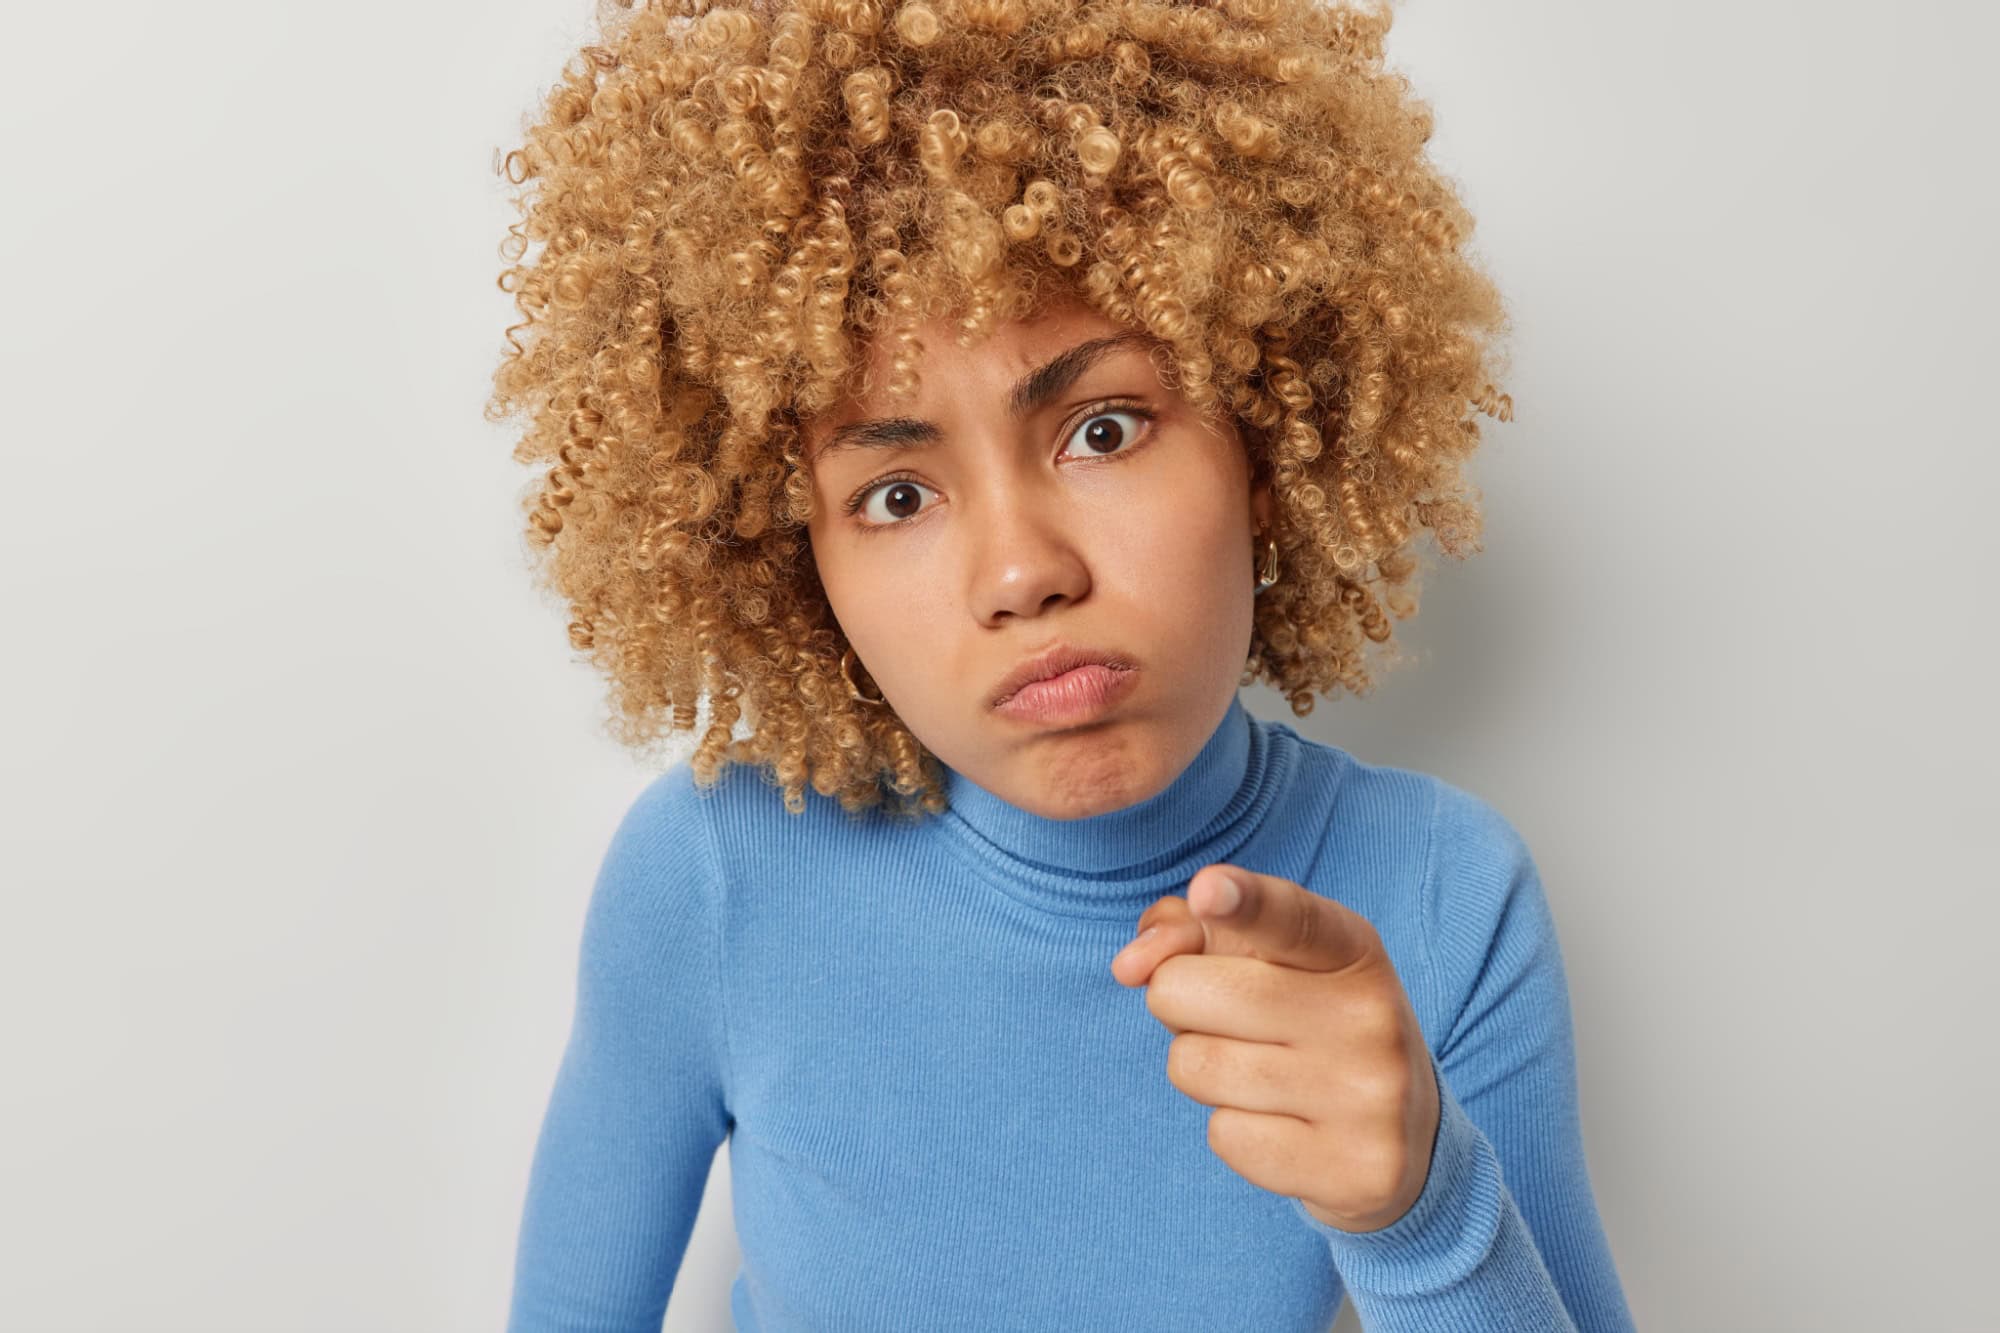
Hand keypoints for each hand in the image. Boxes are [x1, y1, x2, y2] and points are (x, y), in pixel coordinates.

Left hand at [1110, 863, 1441, 1232]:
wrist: (1405, 1135)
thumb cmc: (1308, 1023)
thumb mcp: (1269, 962)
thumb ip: (1192, 933)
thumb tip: (1130, 964)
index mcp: (1351, 948)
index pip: (1289, 917)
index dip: (1243, 901)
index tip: (1208, 891)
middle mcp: (1369, 1017)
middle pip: (1189, 991)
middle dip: (1177, 1002)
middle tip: (1227, 1020)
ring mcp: (1369, 1097)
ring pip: (1194, 1066)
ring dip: (1202, 1068)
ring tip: (1259, 1071)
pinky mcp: (1354, 1169)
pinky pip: (1224, 1136)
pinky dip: (1233, 1129)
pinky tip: (1282, 1124)